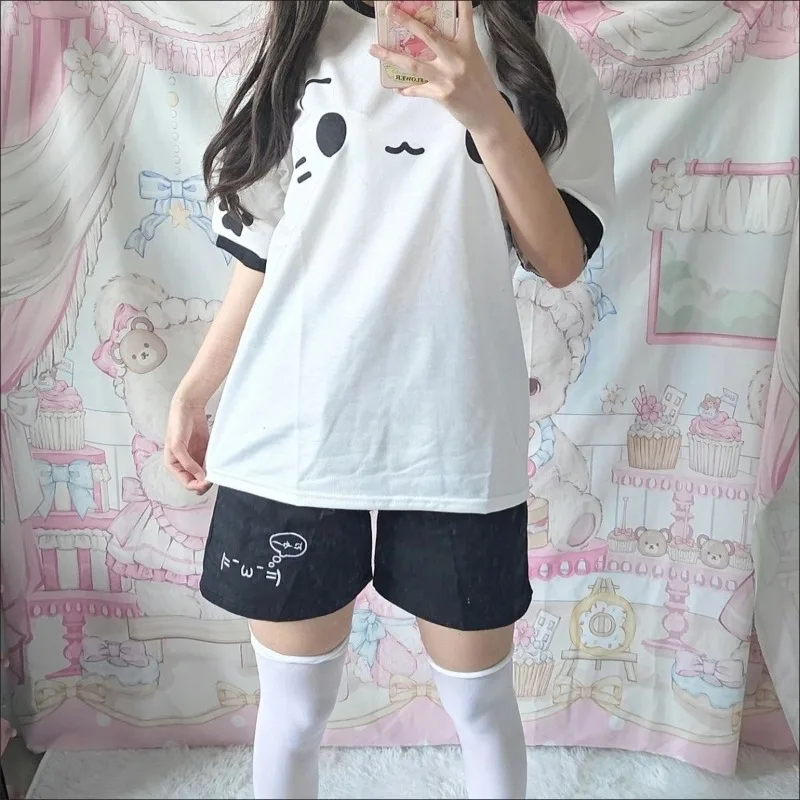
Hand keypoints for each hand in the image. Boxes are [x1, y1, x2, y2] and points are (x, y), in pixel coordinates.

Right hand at [164, 395, 212, 494]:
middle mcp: (184, 464)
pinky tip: (217, 464)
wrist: (189, 407)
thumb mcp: (177, 446)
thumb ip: (187, 463)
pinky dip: (214, 467)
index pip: (186, 483)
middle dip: (204, 483)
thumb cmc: (177, 424)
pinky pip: (210, 465)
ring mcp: (194, 458)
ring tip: (216, 471)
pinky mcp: (203, 452)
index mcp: (173, 465)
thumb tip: (199, 477)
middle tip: (213, 478)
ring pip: (204, 475)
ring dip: (210, 475)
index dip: (196, 485)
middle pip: (195, 481)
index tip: (206, 482)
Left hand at [369, 0, 507, 133]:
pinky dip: (406, 88)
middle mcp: (457, 59)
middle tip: (390, 12)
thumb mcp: (473, 59)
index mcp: (467, 46)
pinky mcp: (442, 95)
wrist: (486, 112)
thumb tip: (429, 40)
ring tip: (375, 49)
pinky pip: (418, 89)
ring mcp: (448, 78)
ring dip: (391, 57)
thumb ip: (455, 47)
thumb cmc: (480, 84)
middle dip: (407, 22)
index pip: (464, 17)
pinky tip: (397, 87)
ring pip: (414, 65)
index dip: (460, 2)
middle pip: (428, 36)